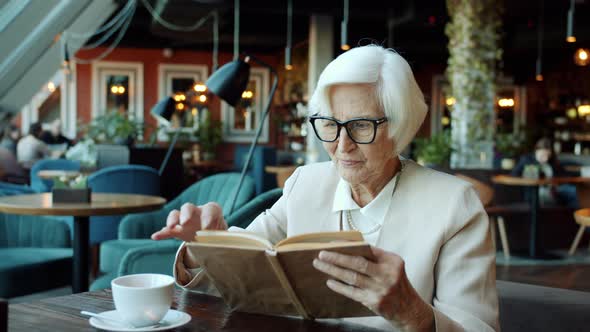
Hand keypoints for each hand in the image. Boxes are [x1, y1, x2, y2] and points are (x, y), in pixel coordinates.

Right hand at [151, 202, 226, 241]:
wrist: (212, 236)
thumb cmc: (220, 234)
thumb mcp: (223, 236)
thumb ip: (221, 239)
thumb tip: (220, 246)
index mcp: (211, 212)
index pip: (211, 209)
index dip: (209, 216)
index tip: (207, 228)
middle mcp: (197, 212)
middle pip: (189, 207)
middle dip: (186, 214)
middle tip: (185, 223)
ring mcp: (185, 219)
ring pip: (176, 214)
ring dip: (172, 220)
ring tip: (170, 228)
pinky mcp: (177, 229)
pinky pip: (167, 229)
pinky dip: (162, 233)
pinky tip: (155, 237)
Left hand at [313, 246, 433, 331]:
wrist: (409, 309)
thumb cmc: (397, 284)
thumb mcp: (393, 267)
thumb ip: (376, 257)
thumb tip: (348, 248)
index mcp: (392, 261)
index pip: (367, 249)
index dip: (349, 246)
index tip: (333, 243)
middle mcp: (387, 274)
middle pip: (358, 263)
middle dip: (337, 258)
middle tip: (322, 254)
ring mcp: (380, 289)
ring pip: (352, 277)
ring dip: (333, 270)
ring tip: (320, 265)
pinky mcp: (374, 302)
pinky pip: (352, 292)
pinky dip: (339, 286)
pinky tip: (330, 282)